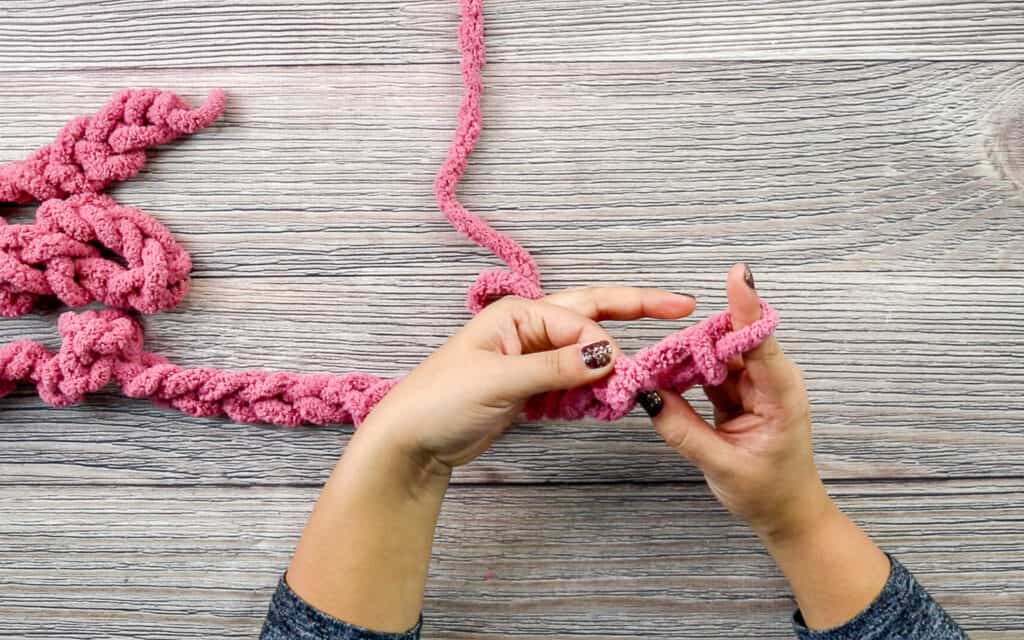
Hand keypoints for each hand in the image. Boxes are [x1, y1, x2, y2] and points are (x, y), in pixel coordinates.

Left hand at [364, 287, 697, 471]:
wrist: (410, 441)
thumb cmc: (440, 400)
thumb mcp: (499, 381)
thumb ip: (556, 368)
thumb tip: (608, 355)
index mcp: (518, 315)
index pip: (580, 320)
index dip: (604, 346)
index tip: (620, 374)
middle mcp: (528, 330)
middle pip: (591, 314)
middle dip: (635, 308)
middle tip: (680, 305)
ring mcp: (531, 359)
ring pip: (586, 353)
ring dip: (611, 364)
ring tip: (640, 378)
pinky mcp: (531, 389)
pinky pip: (574, 382)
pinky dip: (593, 391)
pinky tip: (608, 401)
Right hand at [648, 264, 829, 540]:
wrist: (786, 515)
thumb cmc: (768, 493)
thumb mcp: (722, 466)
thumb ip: (682, 430)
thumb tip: (646, 395)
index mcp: (781, 394)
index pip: (761, 341)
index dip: (746, 307)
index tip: (737, 274)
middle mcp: (769, 380)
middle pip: (730, 341)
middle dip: (693, 340)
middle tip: (654, 354)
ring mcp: (752, 383)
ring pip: (713, 354)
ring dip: (683, 357)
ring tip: (650, 367)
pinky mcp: (735, 391)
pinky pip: (706, 371)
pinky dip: (684, 372)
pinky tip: (661, 376)